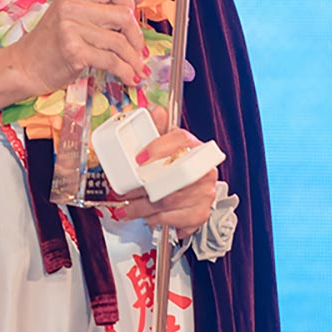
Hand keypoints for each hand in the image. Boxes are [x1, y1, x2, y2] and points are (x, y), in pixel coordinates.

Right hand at [8, 0, 148, 98]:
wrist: (24, 66)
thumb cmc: (50, 43)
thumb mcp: (76, 16)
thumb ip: (106, 4)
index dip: (129, 1)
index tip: (131, 20)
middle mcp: (71, 5)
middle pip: (123, 14)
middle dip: (136, 36)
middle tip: (138, 50)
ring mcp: (70, 28)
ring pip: (119, 41)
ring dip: (133, 59)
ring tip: (136, 69)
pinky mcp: (73, 51)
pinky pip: (110, 60)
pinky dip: (125, 71)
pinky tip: (128, 77)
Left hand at [112, 106, 217, 239]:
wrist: (195, 185)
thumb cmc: (176, 162)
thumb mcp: (167, 141)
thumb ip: (159, 124)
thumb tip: (154, 110)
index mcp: (194, 146)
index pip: (180, 139)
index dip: (159, 148)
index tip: (139, 158)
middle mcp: (203, 169)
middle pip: (171, 180)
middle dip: (143, 191)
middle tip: (126, 195)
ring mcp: (205, 192)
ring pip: (170, 202)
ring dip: (145, 209)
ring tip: (129, 209)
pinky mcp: (201, 212)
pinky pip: (176, 220)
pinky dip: (158, 221)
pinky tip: (149, 217)